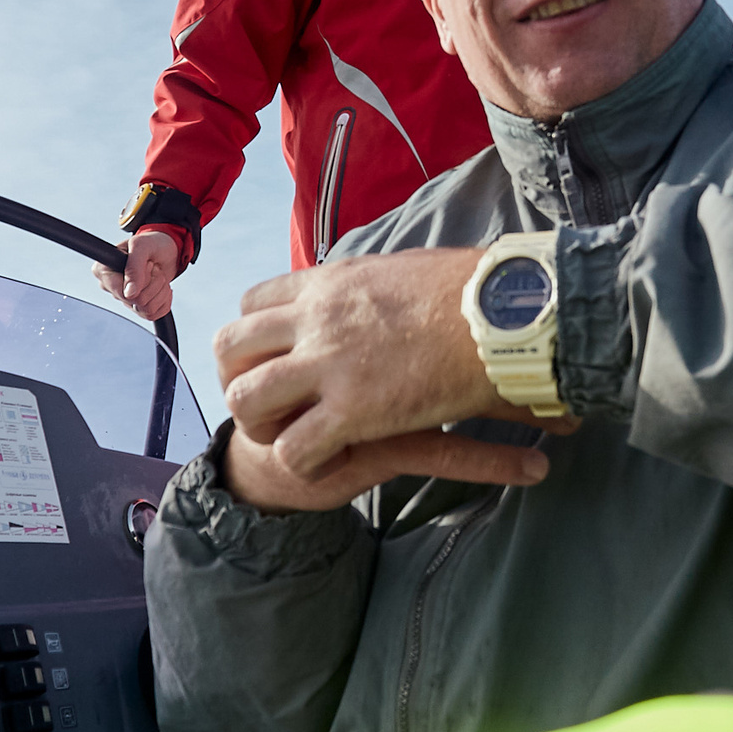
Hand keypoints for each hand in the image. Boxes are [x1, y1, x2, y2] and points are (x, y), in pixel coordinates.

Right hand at [96, 229, 179, 319]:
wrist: (165, 250)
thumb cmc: (150, 244)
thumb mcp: (141, 245)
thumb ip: (134, 266)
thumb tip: (129, 293)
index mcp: (103, 271)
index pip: (120, 292)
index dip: (141, 281)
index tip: (148, 264)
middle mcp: (111, 287)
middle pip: (136, 302)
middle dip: (154, 282)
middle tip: (153, 266)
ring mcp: (125, 300)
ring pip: (147, 310)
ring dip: (161, 290)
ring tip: (158, 274)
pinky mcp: (139, 308)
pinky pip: (154, 315)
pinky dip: (165, 299)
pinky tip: (162, 286)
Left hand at [212, 248, 574, 508]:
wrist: (502, 311)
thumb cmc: (472, 290)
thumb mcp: (402, 269)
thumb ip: (371, 285)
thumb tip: (378, 288)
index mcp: (328, 282)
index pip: (251, 303)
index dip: (255, 338)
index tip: (279, 360)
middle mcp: (315, 318)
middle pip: (230, 347)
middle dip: (238, 381)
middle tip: (271, 407)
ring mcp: (330, 363)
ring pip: (246, 399)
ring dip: (262, 426)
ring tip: (295, 437)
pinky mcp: (355, 410)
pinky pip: (293, 448)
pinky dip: (304, 463)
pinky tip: (334, 460)